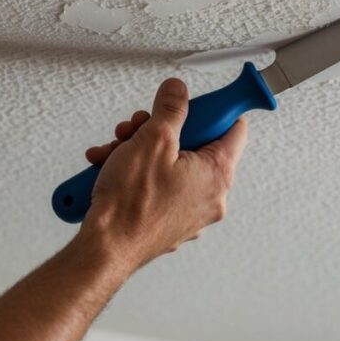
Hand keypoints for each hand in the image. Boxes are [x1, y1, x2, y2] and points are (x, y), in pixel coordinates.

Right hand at [77, 78, 247, 273]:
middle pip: (195, 144)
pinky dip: (136, 173)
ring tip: (117, 150)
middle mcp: (211, 196)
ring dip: (141, 149)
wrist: (105, 248)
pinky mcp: (168, 220)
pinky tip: (111, 168)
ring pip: (172, 164)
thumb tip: (178, 92)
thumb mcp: (153, 139)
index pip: (234, 128)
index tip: (203, 99)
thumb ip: (171, 109)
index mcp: (218, 174)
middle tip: (140, 127)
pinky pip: (159, 185)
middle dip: (161, 130)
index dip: (217, 108)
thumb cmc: (132, 206)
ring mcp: (190, 211)